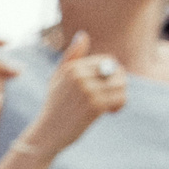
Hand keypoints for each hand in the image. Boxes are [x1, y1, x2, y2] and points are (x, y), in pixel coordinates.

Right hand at [17, 31, 127, 159]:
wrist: (47, 133)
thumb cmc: (54, 106)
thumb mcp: (57, 79)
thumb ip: (70, 57)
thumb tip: (82, 35)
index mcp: (72, 67)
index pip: (107, 60)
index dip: (111, 73)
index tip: (103, 88)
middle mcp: (79, 76)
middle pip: (117, 71)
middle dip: (118, 84)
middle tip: (110, 98)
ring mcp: (87, 90)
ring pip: (121, 84)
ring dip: (120, 95)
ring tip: (110, 106)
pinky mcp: (95, 105)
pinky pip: (120, 98)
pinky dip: (119, 106)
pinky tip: (110, 112)